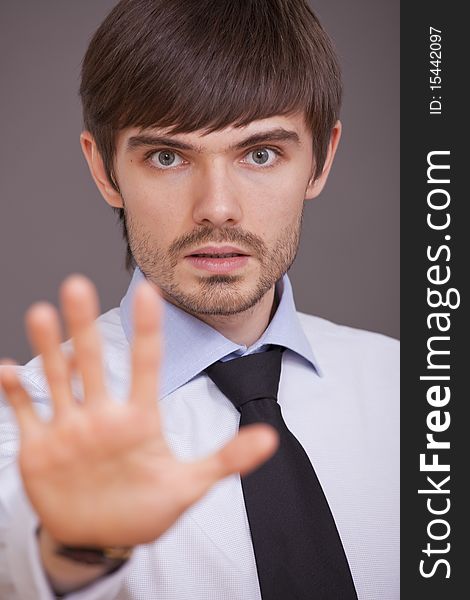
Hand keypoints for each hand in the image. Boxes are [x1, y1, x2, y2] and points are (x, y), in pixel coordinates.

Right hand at [0, 275, 277, 547]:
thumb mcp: (189, 485)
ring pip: (58, 378)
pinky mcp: (41, 448)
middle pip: (93, 361)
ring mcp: (70, 429)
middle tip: (78, 284)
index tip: (149, 292)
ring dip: (48, 348)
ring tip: (41, 313)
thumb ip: (227, 460)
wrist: (102, 536)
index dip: (148, 329)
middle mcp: (103, 415)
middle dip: (84, 325)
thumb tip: (271, 439)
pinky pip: (26, 413)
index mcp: (139, 419)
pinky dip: (15, 392)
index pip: (146, 365)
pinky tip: (6, 370)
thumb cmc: (146, 507)